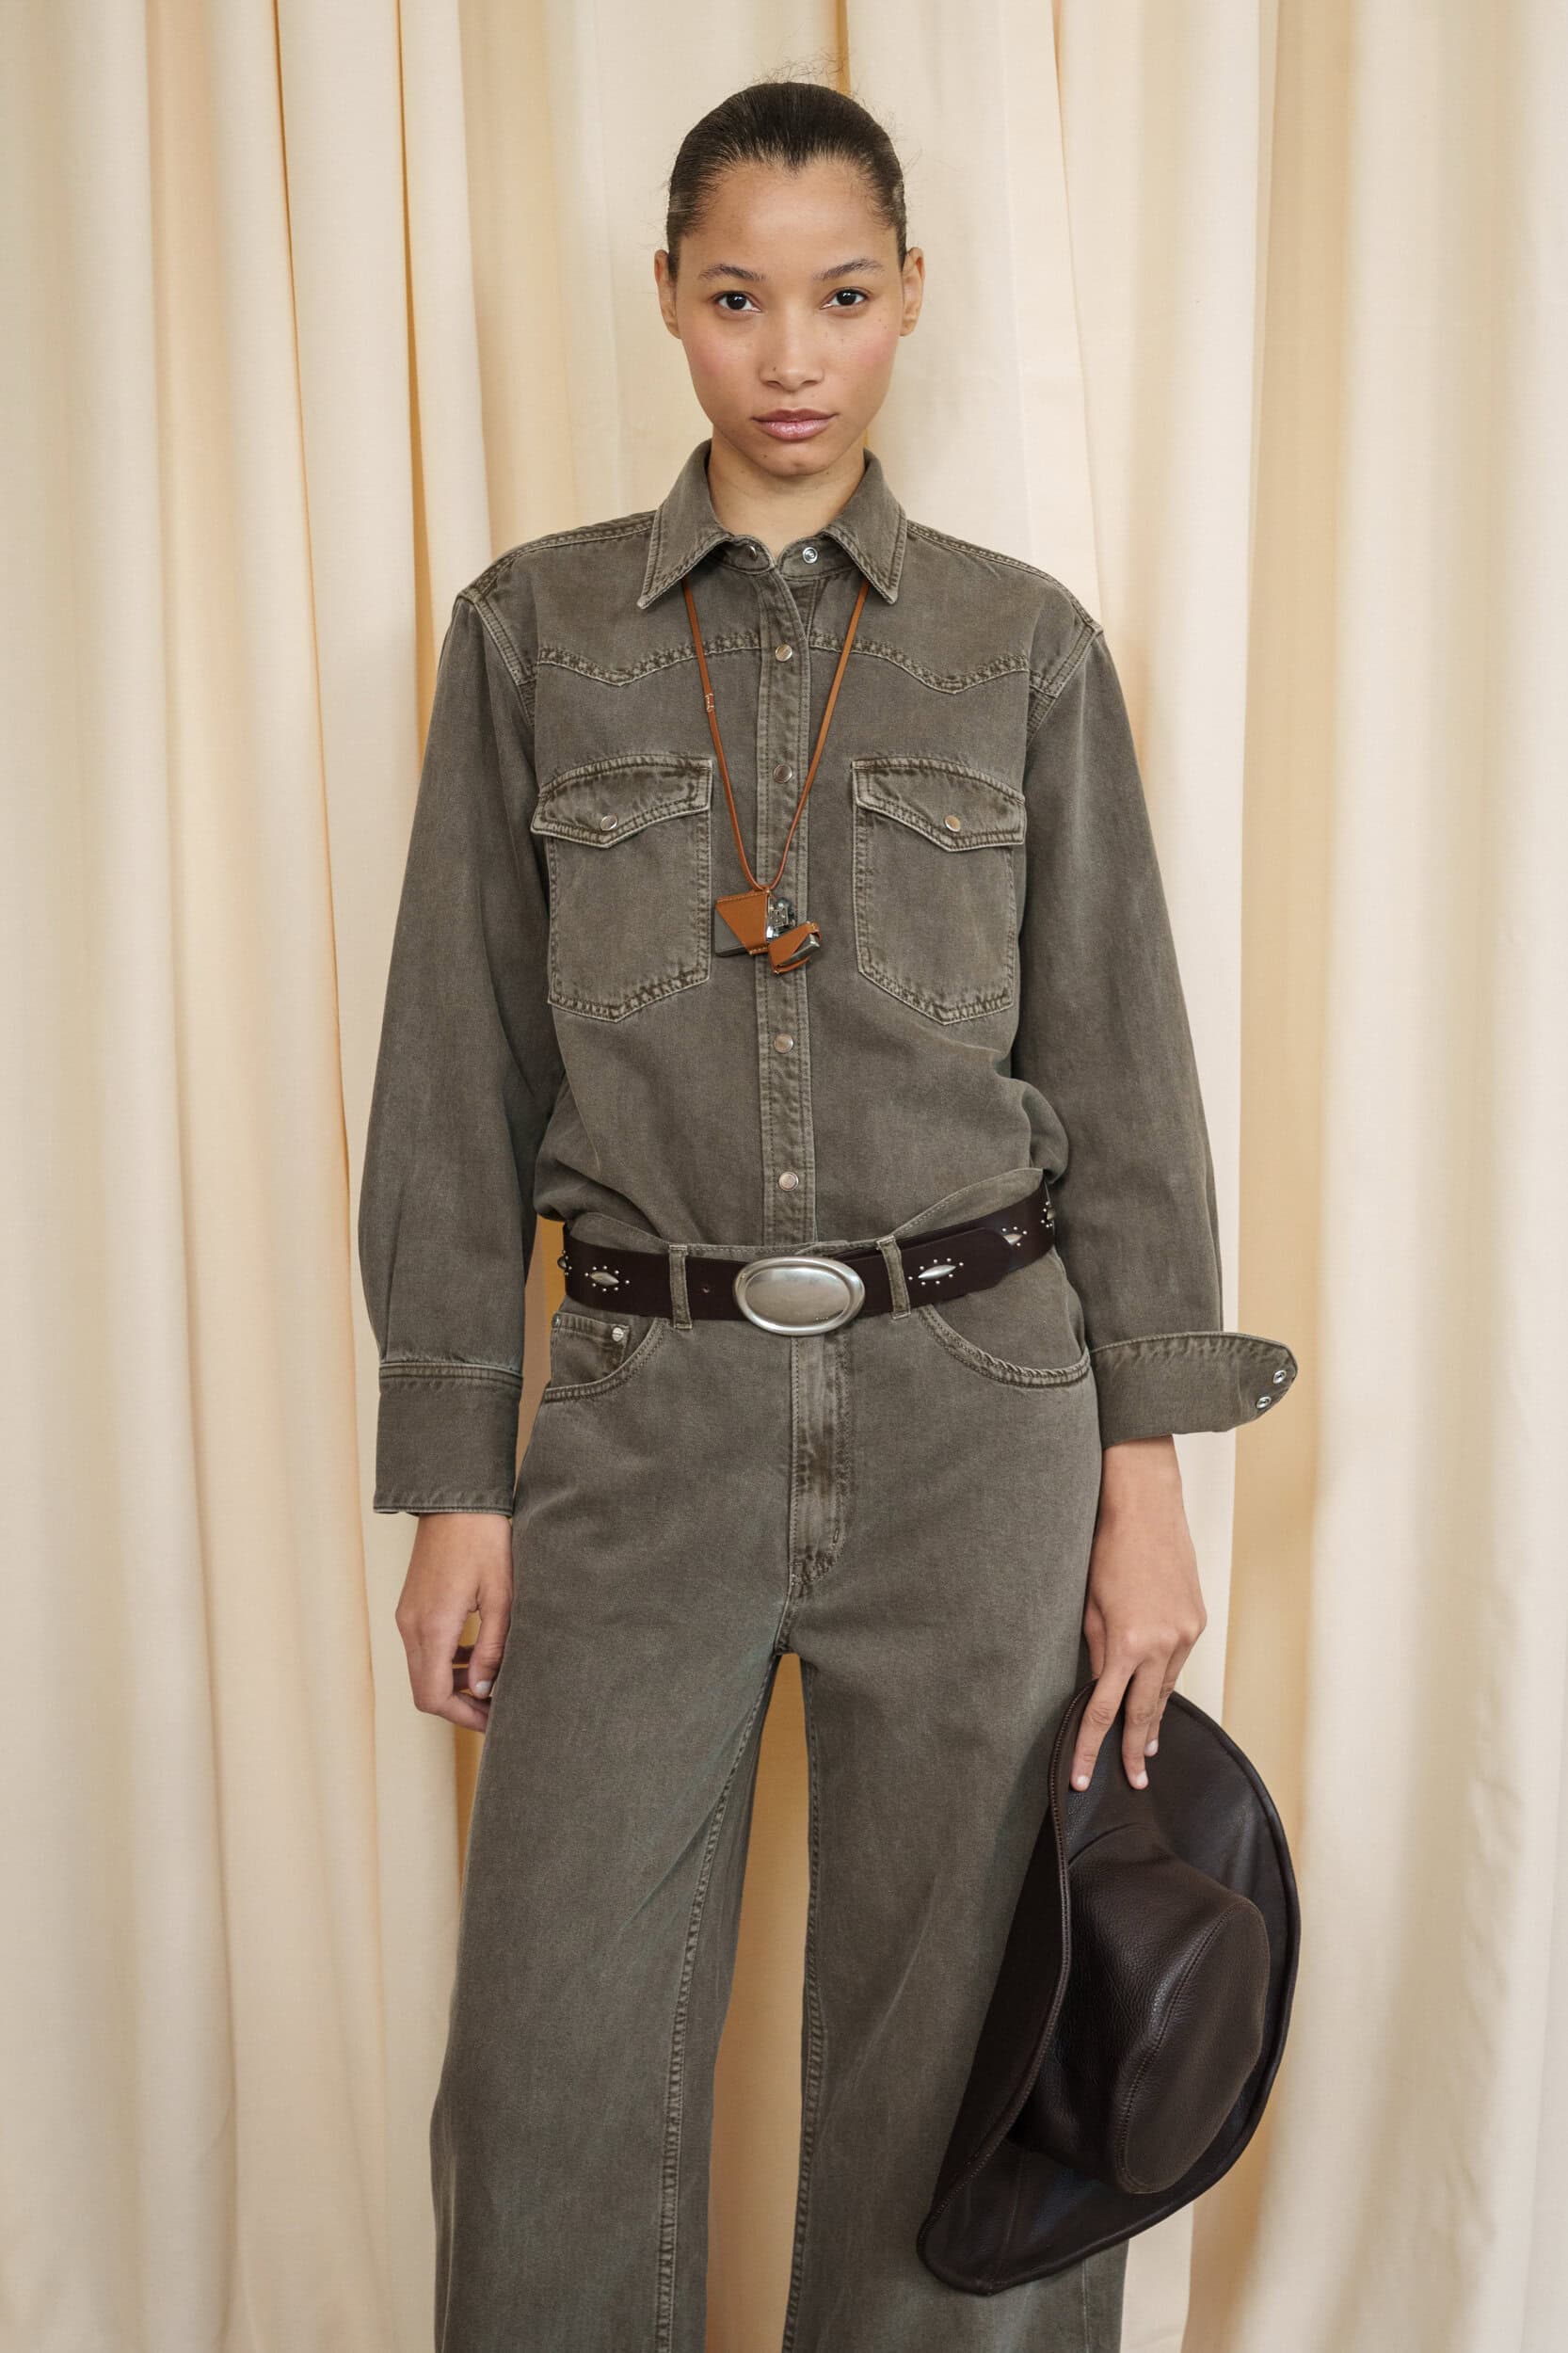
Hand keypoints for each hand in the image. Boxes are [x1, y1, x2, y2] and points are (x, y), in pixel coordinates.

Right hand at [394, 1511, 513, 1733]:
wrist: (456, 1499)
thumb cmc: (485, 1541)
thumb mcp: (502, 1597)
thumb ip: (493, 1649)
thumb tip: (486, 1692)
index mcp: (433, 1627)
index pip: (433, 1696)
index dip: (463, 1717)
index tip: (494, 1721)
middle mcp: (411, 1626)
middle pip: (425, 1689)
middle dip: (460, 1705)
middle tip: (497, 1708)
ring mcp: (407, 1615)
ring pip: (423, 1670)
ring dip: (454, 1684)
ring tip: (493, 1681)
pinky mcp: (412, 1606)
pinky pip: (423, 1648)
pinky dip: (446, 1661)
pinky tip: (476, 1652)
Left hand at [1070, 1436, 1205, 1792]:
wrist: (1147, 1509)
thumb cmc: (1108, 1549)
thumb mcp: (1088, 1605)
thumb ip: (1097, 1650)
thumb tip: (1101, 1683)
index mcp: (1126, 1643)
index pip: (1104, 1711)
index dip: (1091, 1748)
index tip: (1083, 1777)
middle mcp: (1161, 1645)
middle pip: (1144, 1712)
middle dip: (1135, 1749)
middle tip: (1134, 1780)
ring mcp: (1185, 1634)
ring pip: (1166, 1688)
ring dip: (1154, 1717)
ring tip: (1146, 1746)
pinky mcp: (1197, 1621)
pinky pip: (1179, 1661)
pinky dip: (1166, 1679)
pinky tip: (1158, 1692)